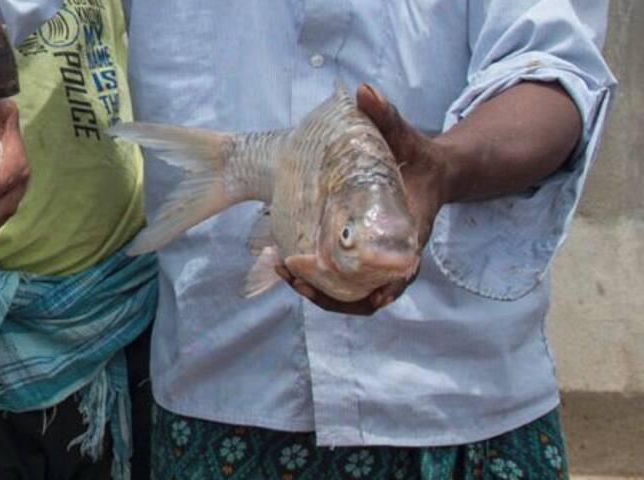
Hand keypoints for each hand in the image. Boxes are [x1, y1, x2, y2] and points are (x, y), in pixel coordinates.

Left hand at [275, 84, 449, 314]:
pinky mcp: (358, 258)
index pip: (398, 276)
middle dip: (330, 293)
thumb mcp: (405, 136)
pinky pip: (338, 281)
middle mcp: (393, 257)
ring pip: (348, 294)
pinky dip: (315, 279)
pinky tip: (286, 260)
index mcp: (410, 235)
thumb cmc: (418, 158)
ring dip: (317, 291)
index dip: (381, 289)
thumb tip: (363, 90)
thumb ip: (386, 116)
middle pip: (365, 295)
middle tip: (295, 273)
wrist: (431, 172)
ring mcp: (374, 262)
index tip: (364, 293)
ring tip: (283, 269)